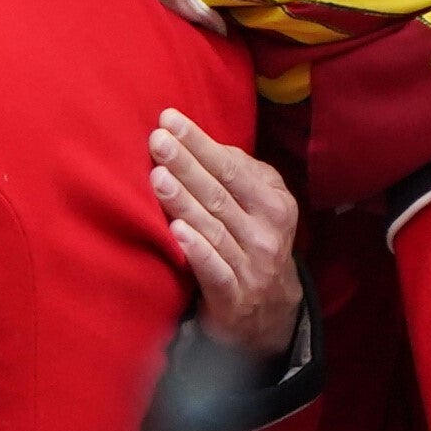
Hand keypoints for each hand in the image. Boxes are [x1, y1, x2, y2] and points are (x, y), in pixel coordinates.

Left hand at [150, 107, 302, 360]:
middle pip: (219, 192)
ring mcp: (253, 264)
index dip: (200, 143)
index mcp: (274, 202)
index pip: (231, 166)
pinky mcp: (234, 295)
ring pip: (213, 226)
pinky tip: (177, 231)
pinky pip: (214, 269)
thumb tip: (200, 142)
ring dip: (184, 201)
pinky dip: (197, 250)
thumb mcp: (258, 206)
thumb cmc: (252, 242)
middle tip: (157, 140)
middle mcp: (267, 231)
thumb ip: (236, 174)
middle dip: (187, 164)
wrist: (270, 311)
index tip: (168, 119)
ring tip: (158, 177)